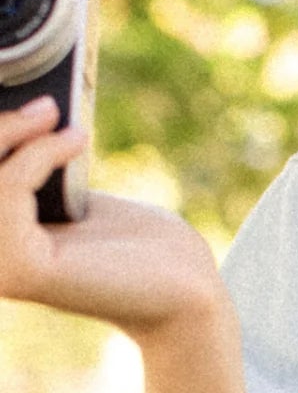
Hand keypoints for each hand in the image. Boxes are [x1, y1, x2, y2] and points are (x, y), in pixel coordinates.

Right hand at [0, 95, 226, 340]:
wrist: (184, 288)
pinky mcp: (23, 270)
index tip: (24, 106)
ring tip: (57, 116)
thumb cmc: (135, 244)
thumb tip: (13, 116)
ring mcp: (1, 269)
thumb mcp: (68, 196)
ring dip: (14, 133)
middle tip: (44, 105)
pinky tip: (75, 142)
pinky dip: (39, 155)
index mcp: (0, 244)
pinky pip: (8, 191)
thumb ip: (29, 171)